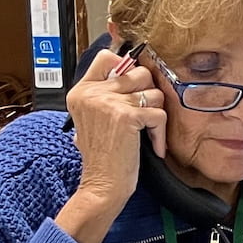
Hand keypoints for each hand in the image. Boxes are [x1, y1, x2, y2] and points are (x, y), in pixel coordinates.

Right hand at [56, 47, 167, 242]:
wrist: (101, 185)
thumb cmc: (103, 156)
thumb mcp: (94, 119)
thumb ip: (107, 95)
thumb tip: (137, 71)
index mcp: (82, 91)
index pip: (107, 57)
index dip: (127, 66)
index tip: (135, 85)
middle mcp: (92, 92)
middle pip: (139, 72)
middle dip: (149, 94)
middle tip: (145, 116)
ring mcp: (108, 101)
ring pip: (153, 92)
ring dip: (156, 114)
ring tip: (147, 133)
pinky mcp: (126, 115)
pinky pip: (159, 114)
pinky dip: (161, 133)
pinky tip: (153, 146)